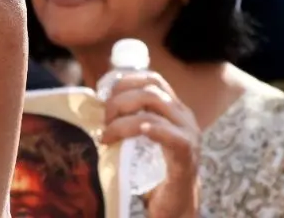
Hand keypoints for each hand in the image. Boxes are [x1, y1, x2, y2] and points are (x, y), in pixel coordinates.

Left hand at [101, 73, 199, 217]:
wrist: (175, 204)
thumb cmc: (153, 170)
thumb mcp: (140, 138)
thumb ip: (128, 119)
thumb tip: (94, 105)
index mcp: (173, 109)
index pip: (152, 79)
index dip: (126, 80)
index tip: (103, 93)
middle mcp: (184, 117)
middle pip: (150, 92)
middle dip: (119, 101)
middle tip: (103, 120)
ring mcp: (189, 136)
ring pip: (154, 113)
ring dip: (124, 120)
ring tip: (108, 134)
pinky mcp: (187, 157)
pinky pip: (173, 138)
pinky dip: (153, 130)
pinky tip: (139, 131)